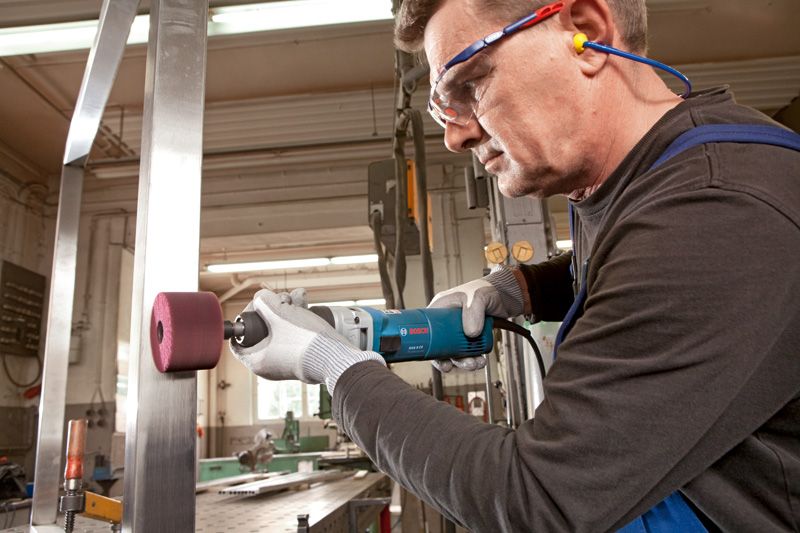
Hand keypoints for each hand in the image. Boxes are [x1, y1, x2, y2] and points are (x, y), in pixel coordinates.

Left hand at [229, 288, 383, 392]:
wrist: (336, 356)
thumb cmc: (304, 340)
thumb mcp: (278, 314)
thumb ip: (263, 302)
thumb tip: (260, 298)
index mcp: (257, 361)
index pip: (238, 340)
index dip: (247, 317)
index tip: (258, 306)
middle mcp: (270, 365)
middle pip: (263, 330)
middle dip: (274, 308)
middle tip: (283, 299)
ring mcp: (287, 362)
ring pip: (281, 330)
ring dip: (289, 310)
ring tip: (299, 297)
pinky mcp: (302, 358)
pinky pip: (294, 336)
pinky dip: (299, 321)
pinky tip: (307, 306)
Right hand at [428, 266, 525, 372]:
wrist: (507, 296)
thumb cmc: (487, 289)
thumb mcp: (477, 297)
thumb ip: (473, 312)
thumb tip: (470, 333)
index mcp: (441, 308)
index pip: (428, 330)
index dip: (430, 346)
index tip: (437, 357)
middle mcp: (447, 321)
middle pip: (440, 346)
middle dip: (448, 358)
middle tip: (454, 365)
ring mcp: (459, 330)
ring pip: (454, 352)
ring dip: (463, 362)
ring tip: (474, 363)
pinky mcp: (470, 337)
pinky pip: (467, 353)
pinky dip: (473, 359)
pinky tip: (481, 360)